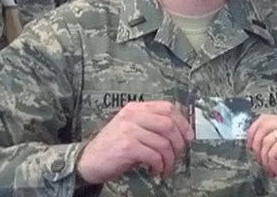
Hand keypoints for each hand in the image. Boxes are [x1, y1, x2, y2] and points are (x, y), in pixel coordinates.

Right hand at [76, 101, 193, 183]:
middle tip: (178, 154)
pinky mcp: (127, 146)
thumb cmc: (113, 147)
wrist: (87, 161)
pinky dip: (159, 165)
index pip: (168, 107)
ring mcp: (129, 130)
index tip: (188, 136)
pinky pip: (154, 155)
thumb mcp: (132, 129)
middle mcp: (132, 116)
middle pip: (169, 124)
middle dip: (179, 142)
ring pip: (163, 142)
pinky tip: (155, 170)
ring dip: (170, 159)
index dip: (183, 122)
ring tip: (165, 167)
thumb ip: (152, 126)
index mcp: (136, 108)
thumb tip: (180, 134)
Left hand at [247, 114, 276, 191]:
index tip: (250, 143)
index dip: (254, 131)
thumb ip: (273, 139)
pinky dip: (273, 165)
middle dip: (256, 145)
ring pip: (265, 141)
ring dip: (266, 160)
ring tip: (274, 168)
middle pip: (263, 125)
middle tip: (260, 159)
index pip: (266, 118)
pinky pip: (271, 152)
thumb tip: (253, 139)